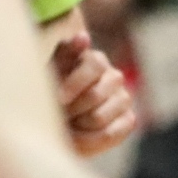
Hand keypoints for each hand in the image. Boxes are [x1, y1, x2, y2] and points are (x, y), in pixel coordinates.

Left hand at [53, 32, 138, 155]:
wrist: (53, 124)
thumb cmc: (49, 95)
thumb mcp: (51, 73)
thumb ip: (65, 55)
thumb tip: (83, 37)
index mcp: (94, 60)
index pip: (95, 65)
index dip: (75, 83)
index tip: (59, 99)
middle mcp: (112, 76)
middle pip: (97, 94)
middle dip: (73, 109)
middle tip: (59, 115)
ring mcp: (123, 98)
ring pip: (100, 117)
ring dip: (78, 126)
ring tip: (67, 126)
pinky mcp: (128, 120)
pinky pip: (111, 133)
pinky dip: (90, 140)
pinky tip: (80, 137)